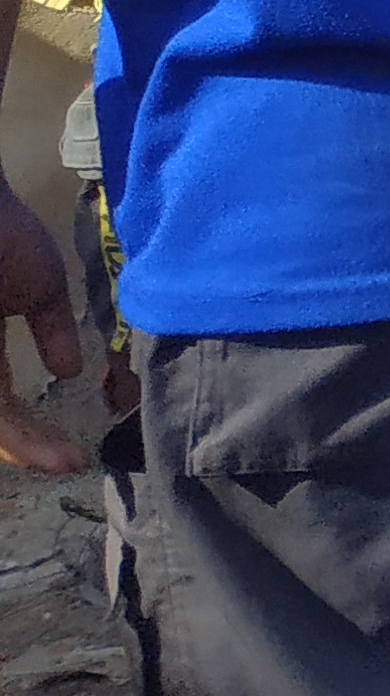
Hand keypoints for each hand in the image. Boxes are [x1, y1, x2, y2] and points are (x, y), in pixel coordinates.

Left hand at [0, 189, 90, 475]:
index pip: (1, 399)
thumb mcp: (42, 284)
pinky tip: (33, 444)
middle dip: (28, 445)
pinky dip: (9, 429)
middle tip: (71, 463)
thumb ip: (54, 329)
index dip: (32, 430)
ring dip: (20, 442)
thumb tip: (72, 373)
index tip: (75, 454)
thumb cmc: (6, 233)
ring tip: (62, 459)